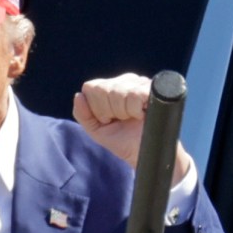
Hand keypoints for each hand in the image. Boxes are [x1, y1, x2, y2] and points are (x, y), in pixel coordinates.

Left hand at [73, 74, 192, 183]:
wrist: (146, 152)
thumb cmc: (123, 140)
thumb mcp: (96, 130)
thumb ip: (83, 114)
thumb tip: (78, 95)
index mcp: (108, 87)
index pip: (91, 87)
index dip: (97, 108)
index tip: (108, 119)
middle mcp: (124, 81)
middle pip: (102, 89)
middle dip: (109, 111)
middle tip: (121, 120)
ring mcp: (140, 82)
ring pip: (118, 92)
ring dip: (123, 112)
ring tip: (132, 118)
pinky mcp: (154, 88)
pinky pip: (134, 95)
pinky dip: (135, 110)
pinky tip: (141, 115)